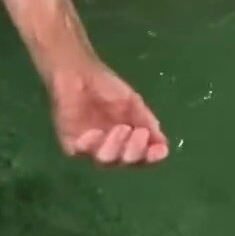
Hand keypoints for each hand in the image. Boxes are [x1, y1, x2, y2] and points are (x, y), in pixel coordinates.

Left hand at [50, 60, 168, 164]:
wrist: (80, 72)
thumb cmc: (108, 88)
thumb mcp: (133, 104)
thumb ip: (146, 122)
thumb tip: (163, 145)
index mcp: (128, 141)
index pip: (143, 158)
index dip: (152, 157)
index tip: (160, 150)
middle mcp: (111, 148)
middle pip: (126, 162)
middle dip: (135, 151)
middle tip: (140, 132)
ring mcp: (90, 147)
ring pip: (105, 161)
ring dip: (116, 147)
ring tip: (121, 128)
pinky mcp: (71, 142)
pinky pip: (80, 151)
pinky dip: (90, 145)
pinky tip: (96, 132)